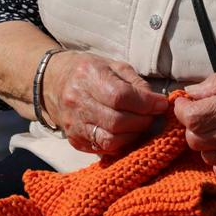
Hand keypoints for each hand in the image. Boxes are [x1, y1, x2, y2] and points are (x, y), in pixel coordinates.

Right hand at [43, 51, 167, 154]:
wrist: (53, 83)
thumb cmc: (90, 71)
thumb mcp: (114, 66)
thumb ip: (136, 82)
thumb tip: (156, 101)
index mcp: (89, 76)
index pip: (120, 96)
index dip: (145, 103)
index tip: (161, 104)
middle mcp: (78, 101)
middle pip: (117, 121)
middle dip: (142, 121)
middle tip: (153, 116)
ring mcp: (74, 124)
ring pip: (110, 140)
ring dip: (133, 135)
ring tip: (142, 124)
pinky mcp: (75, 140)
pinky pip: (102, 149)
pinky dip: (121, 144)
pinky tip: (127, 133)